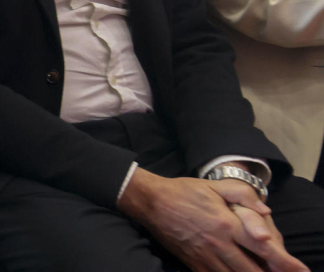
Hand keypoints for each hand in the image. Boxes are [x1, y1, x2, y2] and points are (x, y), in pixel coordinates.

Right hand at [118, 169, 305, 271]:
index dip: (283, 260)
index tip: (299, 269)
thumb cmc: (184, 191)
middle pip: (252, 269)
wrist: (151, 202)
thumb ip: (243, 195)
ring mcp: (205, 256)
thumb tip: (266, 210)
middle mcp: (218, 244)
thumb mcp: (214, 186)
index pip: (262, 246)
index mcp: (227, 224)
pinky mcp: (193, 263)